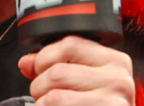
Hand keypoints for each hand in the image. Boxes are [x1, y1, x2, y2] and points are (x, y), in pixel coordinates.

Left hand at [18, 35, 134, 105]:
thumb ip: (54, 66)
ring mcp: (112, 102)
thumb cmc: (96, 105)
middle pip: (57, 72)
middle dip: (39, 87)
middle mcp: (118, 79)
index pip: (70, 44)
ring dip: (42, 105)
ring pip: (54, 97)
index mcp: (114, 61)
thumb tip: (26, 63)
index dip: (45, 58)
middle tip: (45, 97)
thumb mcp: (82, 82)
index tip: (41, 70)